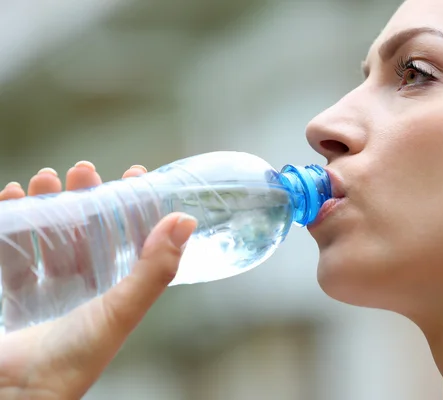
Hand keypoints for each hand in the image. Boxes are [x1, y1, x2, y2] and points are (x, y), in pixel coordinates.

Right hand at [0, 162, 196, 398]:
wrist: (14, 396)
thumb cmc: (73, 358)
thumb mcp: (120, 310)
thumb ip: (154, 270)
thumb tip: (186, 221)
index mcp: (111, 292)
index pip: (127, 240)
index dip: (131, 207)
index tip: (133, 174)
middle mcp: (81, 289)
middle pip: (85, 232)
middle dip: (84, 197)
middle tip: (83, 169)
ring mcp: (43, 291)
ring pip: (48, 236)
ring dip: (48, 204)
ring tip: (46, 178)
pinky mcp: (10, 294)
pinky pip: (11, 251)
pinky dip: (12, 222)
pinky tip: (14, 197)